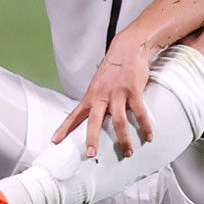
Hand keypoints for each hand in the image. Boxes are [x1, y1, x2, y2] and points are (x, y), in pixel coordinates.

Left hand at [51, 36, 153, 157]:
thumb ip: (97, 102)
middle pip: (94, 120)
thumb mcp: (98, 85)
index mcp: (91, 96)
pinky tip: (148, 137)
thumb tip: (95, 120)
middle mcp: (101, 96)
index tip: (55, 141)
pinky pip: (140, 113)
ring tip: (127, 153)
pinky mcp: (133, 91)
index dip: (64, 128)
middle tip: (91, 154)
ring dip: (124, 140)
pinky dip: (144, 127)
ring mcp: (117, 93)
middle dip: (91, 138)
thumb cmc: (113, 69)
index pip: (74, 115)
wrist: (127, 49)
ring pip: (118, 121)